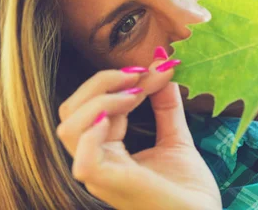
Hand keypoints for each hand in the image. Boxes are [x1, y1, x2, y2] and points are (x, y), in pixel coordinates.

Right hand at [56, 49, 221, 209]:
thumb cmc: (188, 190)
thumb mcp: (175, 138)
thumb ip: (165, 106)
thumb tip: (162, 67)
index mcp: (106, 151)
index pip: (88, 106)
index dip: (114, 79)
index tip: (151, 66)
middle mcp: (96, 161)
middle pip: (70, 110)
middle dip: (101, 82)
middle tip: (138, 74)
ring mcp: (100, 174)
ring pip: (69, 127)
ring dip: (100, 100)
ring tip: (134, 95)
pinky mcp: (109, 184)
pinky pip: (84, 156)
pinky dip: (94, 129)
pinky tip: (121, 114)